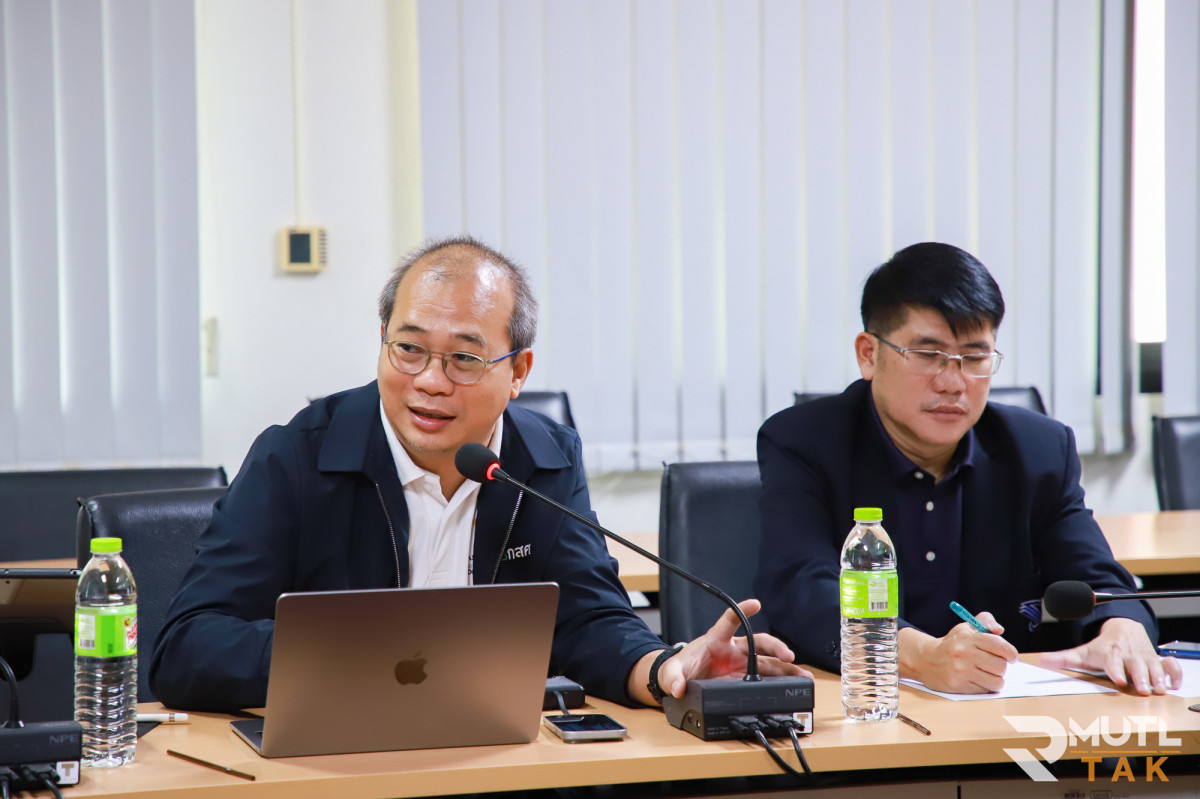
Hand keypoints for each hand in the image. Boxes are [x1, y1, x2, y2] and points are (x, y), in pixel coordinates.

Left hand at [631, 598, 810, 704]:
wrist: (681, 682)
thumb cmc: (679, 669)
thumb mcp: (671, 673)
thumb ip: (673, 678)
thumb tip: (678, 687)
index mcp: (716, 639)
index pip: (730, 620)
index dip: (742, 610)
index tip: (755, 603)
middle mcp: (733, 649)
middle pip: (759, 642)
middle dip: (776, 647)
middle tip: (788, 654)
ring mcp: (741, 663)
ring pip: (768, 662)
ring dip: (786, 668)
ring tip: (803, 676)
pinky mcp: (744, 678)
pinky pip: (766, 678)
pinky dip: (780, 682)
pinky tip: (793, 685)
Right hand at [898, 612, 1017, 692]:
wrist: (926, 660)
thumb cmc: (951, 644)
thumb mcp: (966, 628)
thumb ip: (985, 622)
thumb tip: (999, 630)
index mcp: (967, 637)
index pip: (998, 644)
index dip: (1010, 652)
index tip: (1012, 657)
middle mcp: (964, 653)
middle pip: (1000, 665)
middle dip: (1001, 667)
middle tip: (995, 665)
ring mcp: (961, 671)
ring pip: (996, 681)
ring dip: (996, 679)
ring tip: (988, 674)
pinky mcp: (958, 685)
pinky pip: (985, 690)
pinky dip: (985, 686)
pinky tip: (976, 679)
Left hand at [1037, 617, 1182, 695]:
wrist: (1124, 628)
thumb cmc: (1103, 646)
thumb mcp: (1083, 651)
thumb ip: (1063, 658)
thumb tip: (1041, 660)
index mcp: (1110, 654)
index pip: (1113, 662)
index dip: (1116, 670)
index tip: (1119, 679)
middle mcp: (1129, 656)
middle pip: (1136, 666)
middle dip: (1140, 677)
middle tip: (1142, 689)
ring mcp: (1145, 657)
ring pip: (1154, 666)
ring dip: (1158, 677)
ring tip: (1160, 689)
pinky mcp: (1157, 658)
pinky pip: (1170, 665)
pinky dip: (1174, 673)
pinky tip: (1174, 684)